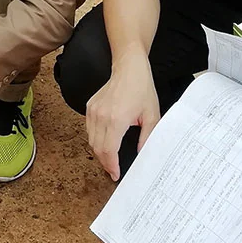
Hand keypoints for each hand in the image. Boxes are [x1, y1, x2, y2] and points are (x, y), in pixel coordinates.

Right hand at [85, 60, 160, 181]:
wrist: (128, 68)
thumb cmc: (141, 89)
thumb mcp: (152, 115)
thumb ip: (147, 137)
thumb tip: (141, 154)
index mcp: (117, 120)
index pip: (108, 150)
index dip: (111, 166)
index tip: (115, 174)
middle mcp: (101, 116)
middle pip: (97, 148)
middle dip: (105, 162)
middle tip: (113, 171)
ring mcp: (93, 111)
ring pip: (91, 140)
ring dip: (99, 152)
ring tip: (110, 159)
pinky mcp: (90, 107)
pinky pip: (89, 129)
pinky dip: (95, 139)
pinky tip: (105, 142)